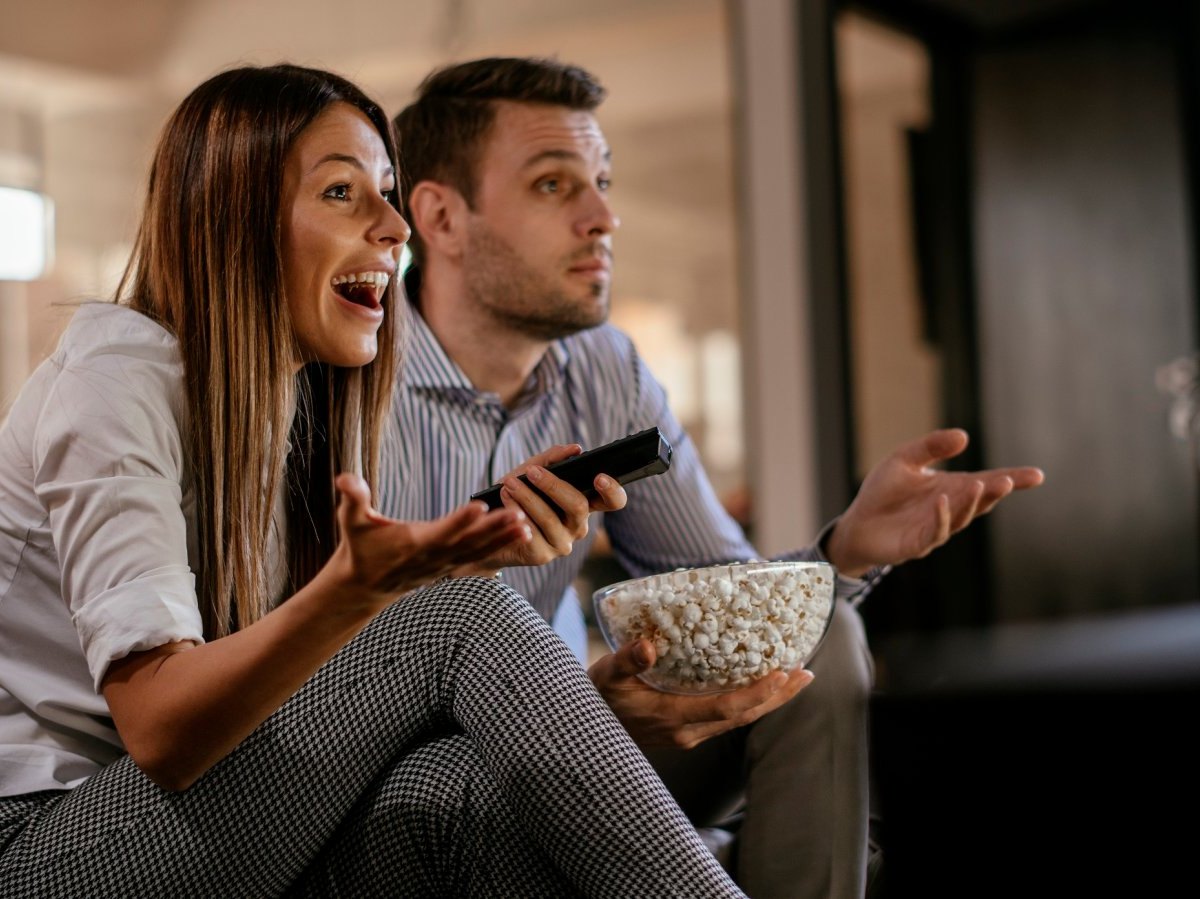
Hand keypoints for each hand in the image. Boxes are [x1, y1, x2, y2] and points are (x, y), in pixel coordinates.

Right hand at [331, 473, 531, 607]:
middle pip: (469, 542)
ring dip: (504, 538)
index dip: (459, 520)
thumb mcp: (352, 522)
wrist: (365, 585)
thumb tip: (346, 479)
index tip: (478, 506)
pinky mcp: (452, 566)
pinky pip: (482, 556)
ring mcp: (445, 564)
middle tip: (519, 514)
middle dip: (495, 529)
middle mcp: (434, 556)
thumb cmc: (360, 548)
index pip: (440, 531)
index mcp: (414, 544)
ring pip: (480, 551)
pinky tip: (522, 533)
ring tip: (527, 525)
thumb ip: (353, 499)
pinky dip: (501, 545)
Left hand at [469, 444, 627, 570]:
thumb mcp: (532, 470)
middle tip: (532, 471)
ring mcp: (562, 543)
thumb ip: (552, 458)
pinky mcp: (541, 555)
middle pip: (579, 506)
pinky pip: (532, 534)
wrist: (490, 527)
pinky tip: (506, 500)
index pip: (613, 501)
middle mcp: (577, 525)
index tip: (599, 477)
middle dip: (553, 485)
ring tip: (509, 483)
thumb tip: (574, 449)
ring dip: (528, 497)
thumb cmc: (518, 495)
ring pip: (551, 519)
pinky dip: (517, 512)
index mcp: (584, 504)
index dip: (613, 491)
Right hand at [588, 639, 813, 748]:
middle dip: (777, 696)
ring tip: (795, 677)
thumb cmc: (596, 699)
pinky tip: (760, 685)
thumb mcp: (606, 675)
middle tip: (805, 673)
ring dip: (769, 699)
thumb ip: (627, 660)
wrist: (584, 732)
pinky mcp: (686, 730)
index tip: (783, 673)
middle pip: (744, 716)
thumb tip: (648, 645)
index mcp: (674, 719)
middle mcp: (687, 732)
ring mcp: (688, 734)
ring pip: (739, 719)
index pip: (727, 708)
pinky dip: (750, 701)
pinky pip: (727, 717)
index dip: (759, 693)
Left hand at [825, 428, 1044, 576]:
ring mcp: (936, 529)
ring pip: (960, 517)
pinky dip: (941, 517)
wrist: (857, 523)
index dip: (1013, 480)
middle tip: (1009, 481)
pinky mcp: (916, 544)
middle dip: (995, 492)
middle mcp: (950, 509)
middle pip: (980, 501)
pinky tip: (942, 501)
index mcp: (952, 489)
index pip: (988, 483)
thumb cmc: (883, 493)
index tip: (1038, 475)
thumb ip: (931, 446)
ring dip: (971, 503)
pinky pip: (933, 531)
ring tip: (980, 484)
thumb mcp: (904, 460)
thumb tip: (964, 436)